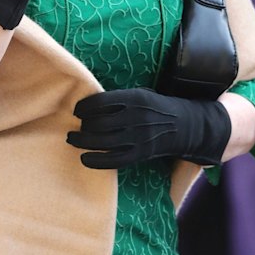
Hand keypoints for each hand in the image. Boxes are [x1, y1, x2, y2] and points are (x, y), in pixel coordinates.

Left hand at [67, 87, 231, 168]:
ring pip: (104, 142)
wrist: (182, 126)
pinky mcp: (140, 154)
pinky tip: (84, 158)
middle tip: (74, 127)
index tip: (76, 110)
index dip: (84, 107)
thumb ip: (117, 98)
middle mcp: (136, 117)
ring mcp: (139, 137)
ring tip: (72, 140)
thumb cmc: (153, 106)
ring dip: (83, 142)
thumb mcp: (139, 94)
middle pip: (100, 123)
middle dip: (82, 126)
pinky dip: (96, 161)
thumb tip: (87, 103)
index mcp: (134, 98)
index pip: (101, 102)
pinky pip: (114, 160)